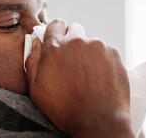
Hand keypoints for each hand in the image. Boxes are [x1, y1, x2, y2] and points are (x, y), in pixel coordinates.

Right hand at [25, 19, 134, 137]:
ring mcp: (97, 46)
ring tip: (87, 75)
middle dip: (72, 41)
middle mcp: (77, 41)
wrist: (99, 121)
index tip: (58, 41)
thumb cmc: (67, 109)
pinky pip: (105, 51)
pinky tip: (99, 77)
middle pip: (74, 29)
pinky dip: (102, 60)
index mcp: (55, 48)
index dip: (56, 33)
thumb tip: (36, 43)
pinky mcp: (113, 53)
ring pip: (90, 42)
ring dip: (87, 53)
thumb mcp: (37, 89)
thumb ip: (32, 61)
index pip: (55, 24)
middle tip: (72, 63)